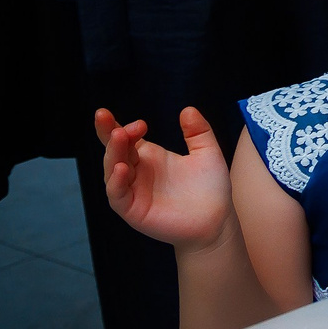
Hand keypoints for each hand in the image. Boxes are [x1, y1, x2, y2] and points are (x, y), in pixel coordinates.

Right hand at [96, 105, 235, 250]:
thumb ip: (198, 131)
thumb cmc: (210, 188)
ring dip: (112, 153)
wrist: (216, 220)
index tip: (126, 118)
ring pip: (112, 170)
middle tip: (111, 120)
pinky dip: (116, 181)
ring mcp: (132, 191)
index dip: (118, 126)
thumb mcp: (208, 153)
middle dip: (111, 134)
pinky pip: (117, 195)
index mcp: (149, 156)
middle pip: (115, 150)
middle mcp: (137, 171)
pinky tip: (121, 168)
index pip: (126, 138)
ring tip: (119, 136)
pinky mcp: (132, 209)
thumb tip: (188, 109)